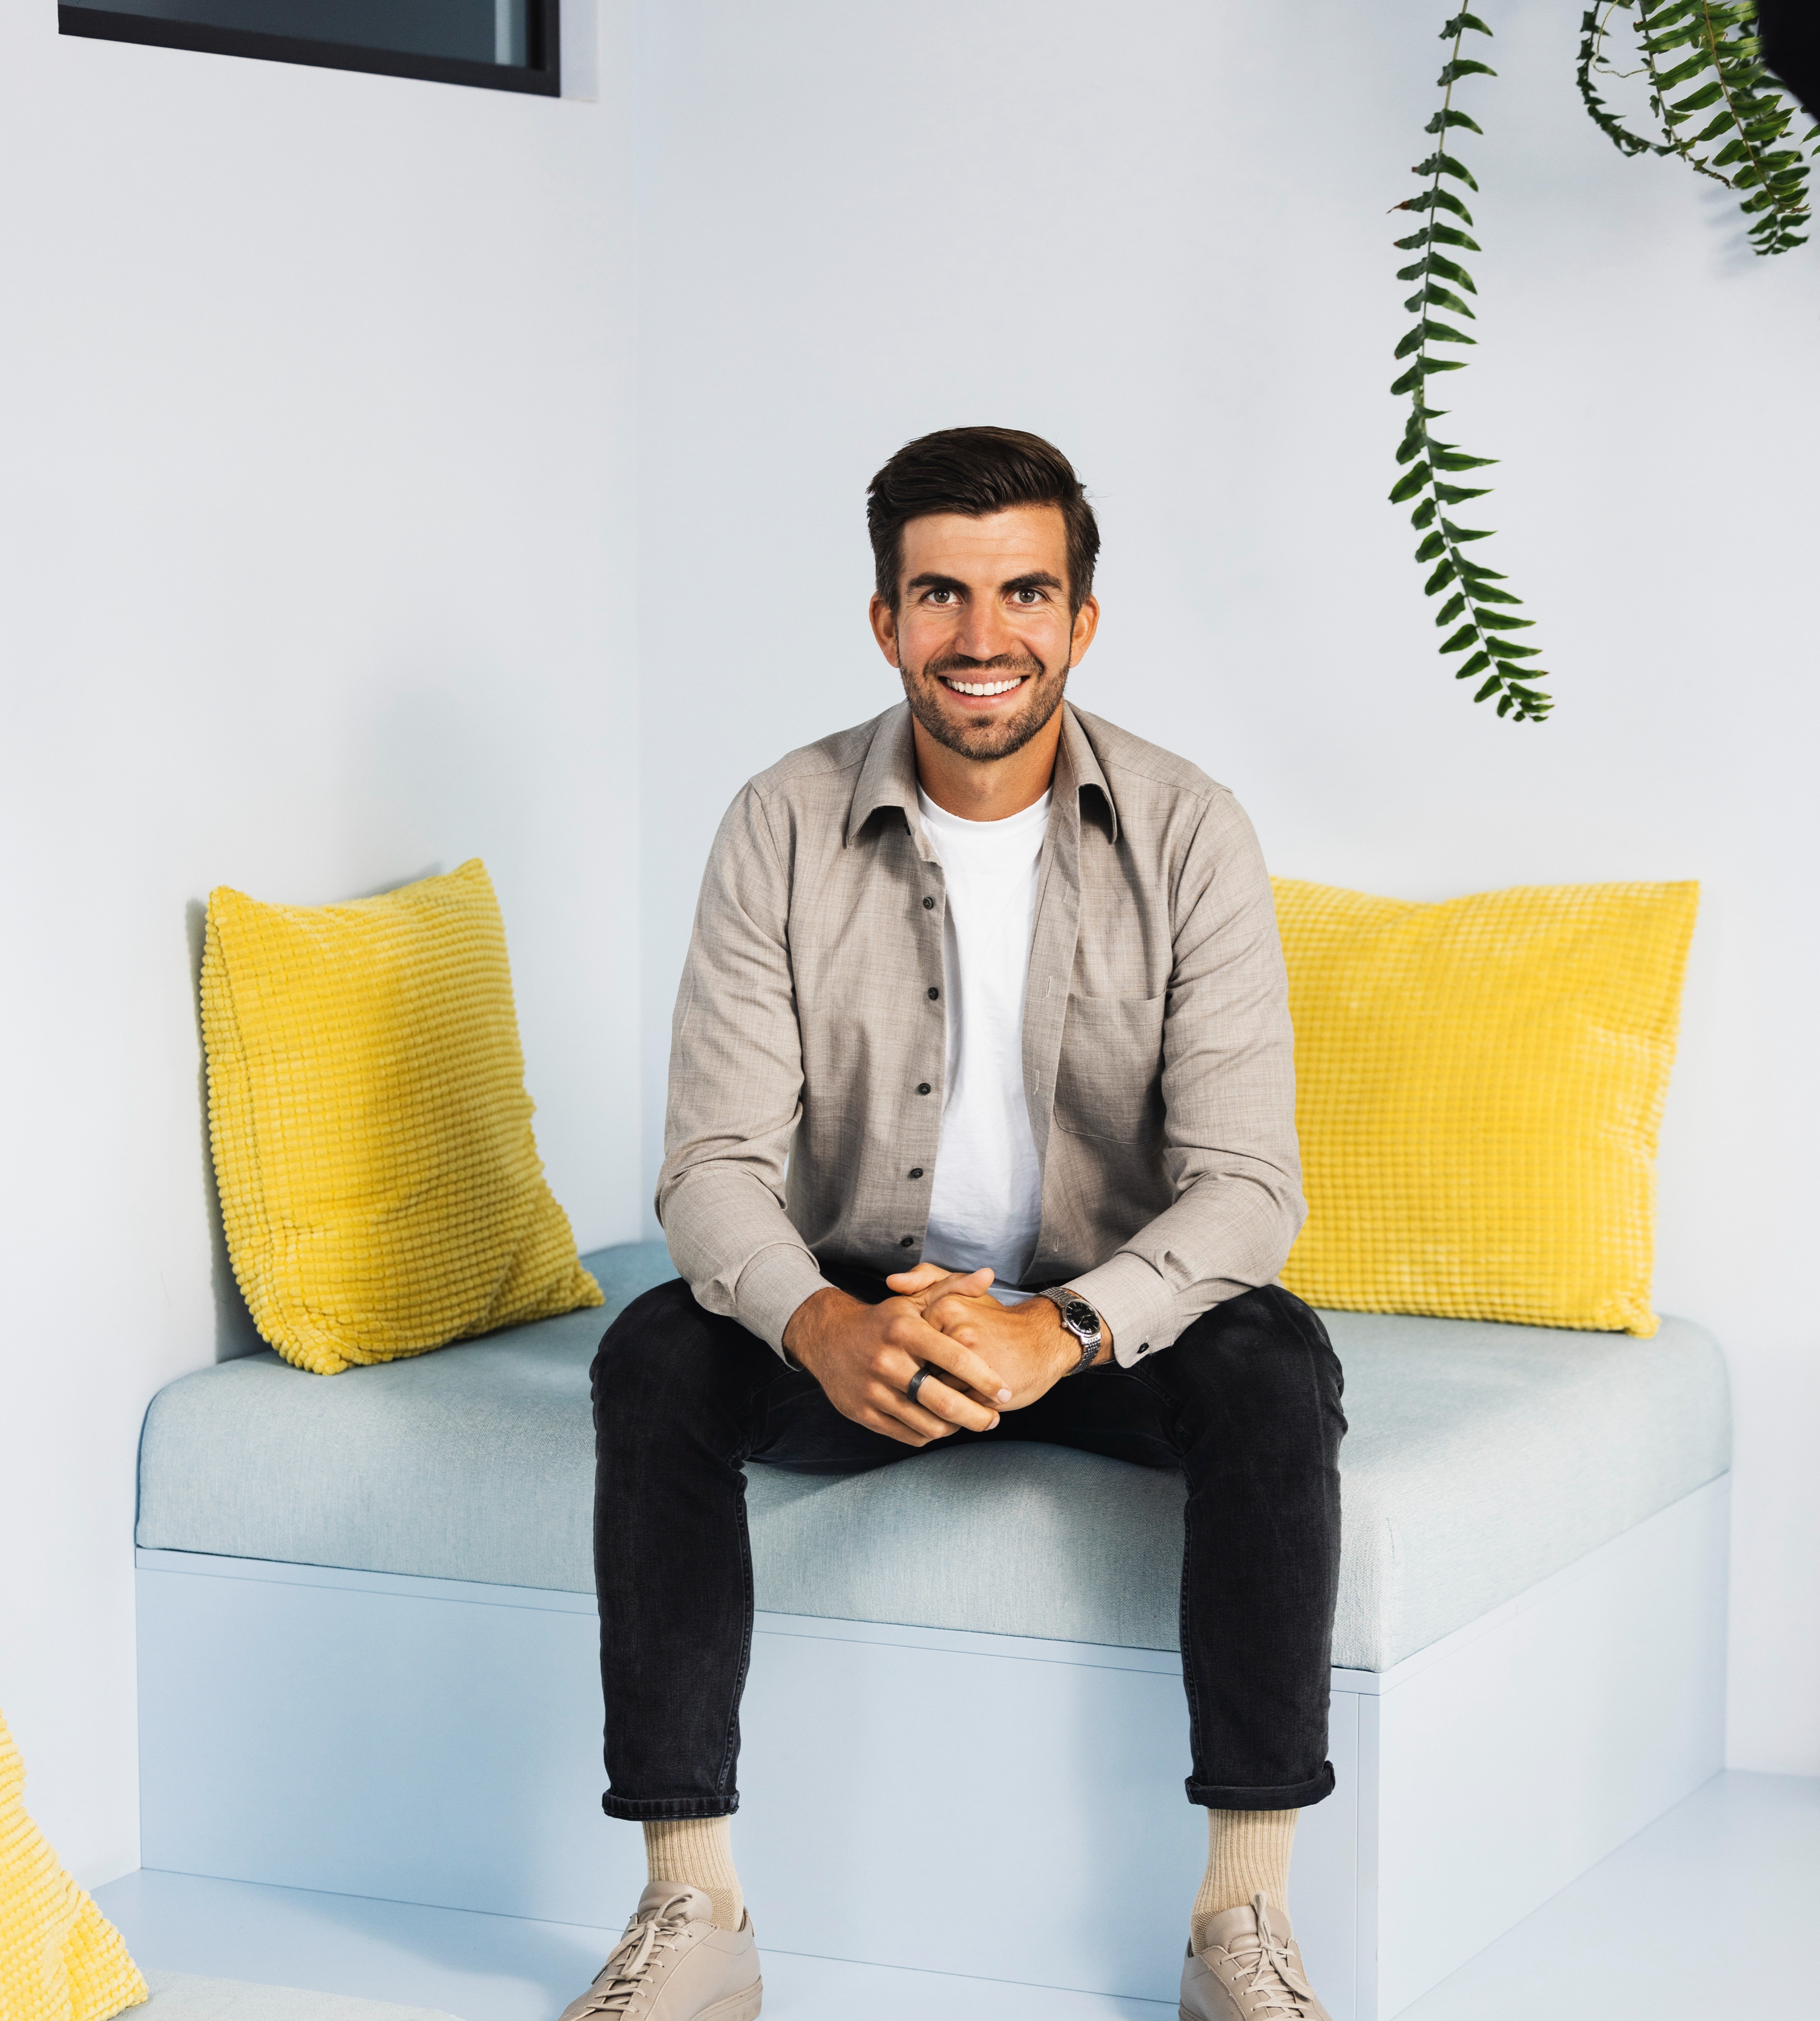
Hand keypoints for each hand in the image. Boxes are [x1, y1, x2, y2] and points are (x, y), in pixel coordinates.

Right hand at [782, 1282, 1013, 1447]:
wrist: (828, 1338)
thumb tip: (989, 1276)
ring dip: (955, 1428)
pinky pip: (907, 1435)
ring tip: (969, 1421)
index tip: (1005, 1392)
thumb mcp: (916, 1298)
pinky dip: (929, 1434)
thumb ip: (954, 1287)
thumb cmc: (884, 1320)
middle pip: (944, 1402)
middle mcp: (887, 1361)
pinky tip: (940, 1425)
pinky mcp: (863, 1413)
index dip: (986, 1380)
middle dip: (978, 1416)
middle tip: (994, 1419)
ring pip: (927, 1425)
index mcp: (905, 1330)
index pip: (956, 1360)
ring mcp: (873, 1390)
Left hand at [892, 1276, 1111, 1410]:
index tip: (937, 1351)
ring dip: (943, 1394)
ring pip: (934, 1390)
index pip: (910, 1342)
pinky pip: (955, 1408)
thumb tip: (892, 1281)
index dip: (920, 1352)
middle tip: (951, 1369)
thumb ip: (926, 1280)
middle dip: (930, 1374)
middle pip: (919, 1366)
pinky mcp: (983, 1388)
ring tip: (964, 1383)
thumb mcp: (962, 1292)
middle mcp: (956, 1331)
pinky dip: (960, 1408)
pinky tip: (974, 1396)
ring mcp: (971, 1361)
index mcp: (946, 1307)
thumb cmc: (997, 1321)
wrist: (1044, 1342)